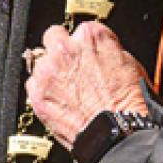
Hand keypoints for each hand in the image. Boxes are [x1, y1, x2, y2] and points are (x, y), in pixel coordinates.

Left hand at [24, 22, 148, 148]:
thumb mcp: (130, 64)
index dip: (87, 46)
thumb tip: (98, 54)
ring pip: (40, 62)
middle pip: (53, 37)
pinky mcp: (37, 93)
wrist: (118, 133)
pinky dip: (42, 91)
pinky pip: (33, 85)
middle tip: (71, 67)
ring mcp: (48, 71)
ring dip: (51, 72)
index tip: (90, 56)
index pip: (82, 30)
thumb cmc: (129, 103)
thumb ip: (106, 51)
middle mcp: (66, 49)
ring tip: (68, 90)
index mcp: (91, 36)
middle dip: (61, 49)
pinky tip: (59, 101)